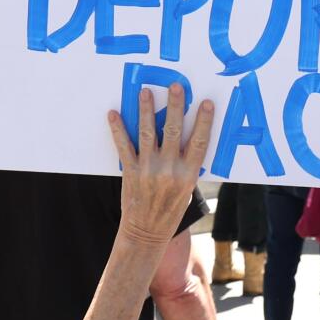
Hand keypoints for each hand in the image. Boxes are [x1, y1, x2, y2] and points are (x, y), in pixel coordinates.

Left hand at [107, 85, 213, 246]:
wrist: (146, 233)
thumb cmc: (169, 211)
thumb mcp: (186, 190)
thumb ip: (186, 165)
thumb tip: (183, 138)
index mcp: (188, 174)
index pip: (198, 142)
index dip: (203, 121)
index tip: (206, 102)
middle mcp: (169, 169)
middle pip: (173, 131)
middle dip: (175, 106)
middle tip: (175, 86)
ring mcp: (148, 169)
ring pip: (148, 133)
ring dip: (146, 110)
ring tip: (145, 91)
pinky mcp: (130, 172)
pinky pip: (123, 146)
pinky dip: (118, 129)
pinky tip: (113, 114)